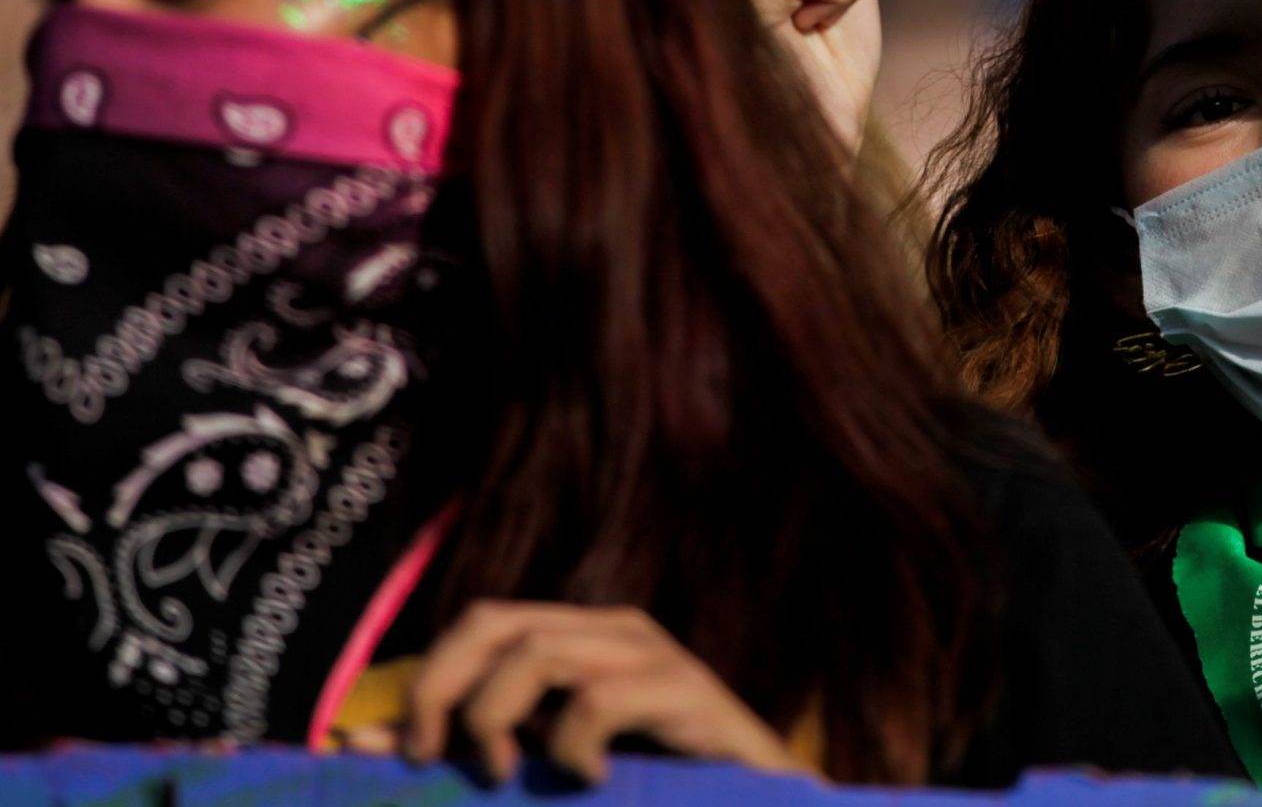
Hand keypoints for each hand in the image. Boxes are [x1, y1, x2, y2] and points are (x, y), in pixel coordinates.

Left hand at [344, 600, 809, 784]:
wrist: (756, 800)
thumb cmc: (653, 787)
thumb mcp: (547, 766)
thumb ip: (475, 749)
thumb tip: (355, 745)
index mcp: (578, 640)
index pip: (478, 624)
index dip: (422, 680)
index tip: (386, 753)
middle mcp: (610, 632)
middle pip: (492, 622)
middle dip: (442, 689)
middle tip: (438, 760)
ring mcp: (651, 654)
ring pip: (536, 652)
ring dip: (498, 721)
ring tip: (513, 775)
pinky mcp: (685, 690)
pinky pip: (597, 699)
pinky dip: (572, 746)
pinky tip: (588, 779)